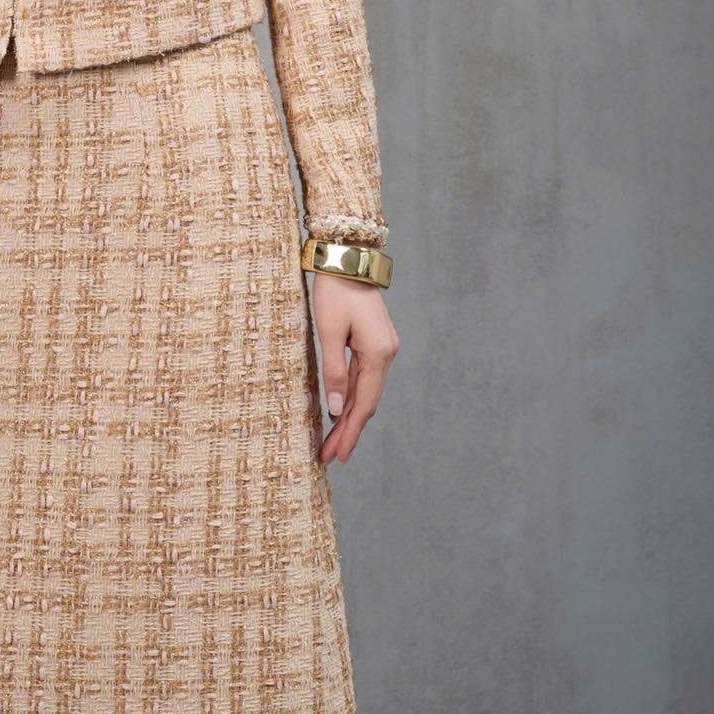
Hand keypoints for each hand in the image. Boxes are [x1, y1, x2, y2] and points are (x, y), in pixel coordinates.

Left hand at [312, 268, 399, 465]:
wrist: (347, 256)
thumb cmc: (335, 289)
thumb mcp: (328, 330)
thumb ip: (332, 371)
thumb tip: (335, 409)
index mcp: (378, 353)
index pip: (363, 404)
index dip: (349, 432)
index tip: (336, 455)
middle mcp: (386, 353)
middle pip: (366, 402)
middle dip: (348, 431)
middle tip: (330, 457)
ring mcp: (382, 347)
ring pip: (365, 391)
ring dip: (349, 416)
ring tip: (332, 442)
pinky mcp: (374, 341)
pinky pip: (363, 376)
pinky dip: (351, 396)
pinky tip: (340, 411)